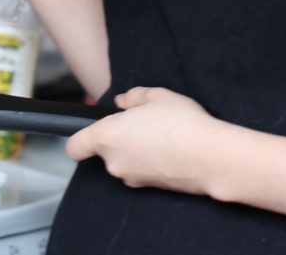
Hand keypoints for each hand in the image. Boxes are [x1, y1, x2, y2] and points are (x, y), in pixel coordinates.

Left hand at [66, 87, 230, 195]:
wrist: (211, 157)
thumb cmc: (181, 123)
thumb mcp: (156, 95)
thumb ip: (133, 96)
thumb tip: (123, 102)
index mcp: (107, 137)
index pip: (75, 146)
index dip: (80, 137)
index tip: (93, 129)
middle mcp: (114, 163)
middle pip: (104, 151)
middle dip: (119, 138)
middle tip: (143, 123)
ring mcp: (132, 179)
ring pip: (124, 162)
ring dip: (136, 150)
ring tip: (162, 135)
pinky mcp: (149, 189)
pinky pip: (141, 171)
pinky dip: (150, 162)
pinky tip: (170, 150)